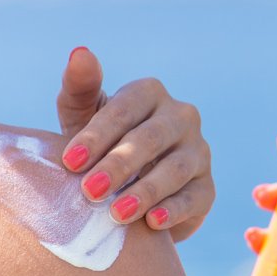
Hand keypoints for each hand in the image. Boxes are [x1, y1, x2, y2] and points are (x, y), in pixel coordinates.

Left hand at [56, 46, 213, 241]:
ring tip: (115, 213)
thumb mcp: (83, 116)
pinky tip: (152, 223)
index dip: (99, 134)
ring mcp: (198, 152)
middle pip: (152, 137)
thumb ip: (80, 86)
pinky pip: (195, 196)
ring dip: (145, 191)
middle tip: (89, 191)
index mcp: (150, 93)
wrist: (124, 189)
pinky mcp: (206, 187)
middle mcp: (181, 117)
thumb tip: (80, 52)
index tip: (70, 161)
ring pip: (176, 168)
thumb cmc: (98, 145)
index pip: (127, 108)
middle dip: (119, 164)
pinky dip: (174, 209)